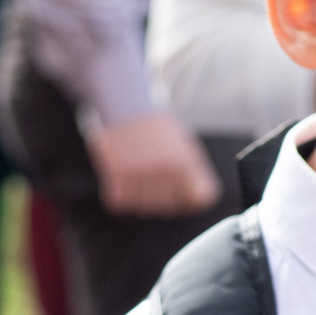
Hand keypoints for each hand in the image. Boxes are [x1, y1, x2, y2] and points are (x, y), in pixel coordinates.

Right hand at [86, 112, 220, 217]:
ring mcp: (139, 173)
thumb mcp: (185, 144)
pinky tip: (124, 177)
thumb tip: (200, 199)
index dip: (190, 199)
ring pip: (143, 208)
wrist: (125, 106)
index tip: (183, 194)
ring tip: (139, 175)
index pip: (199, 199)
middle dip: (162, 198)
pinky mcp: (115, 174)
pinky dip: (120, 194)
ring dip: (140, 197)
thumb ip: (194, 173)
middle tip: (154, 178)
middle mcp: (163, 169)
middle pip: (169, 207)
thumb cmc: (155, 127)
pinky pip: (120, 202)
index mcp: (185, 161)